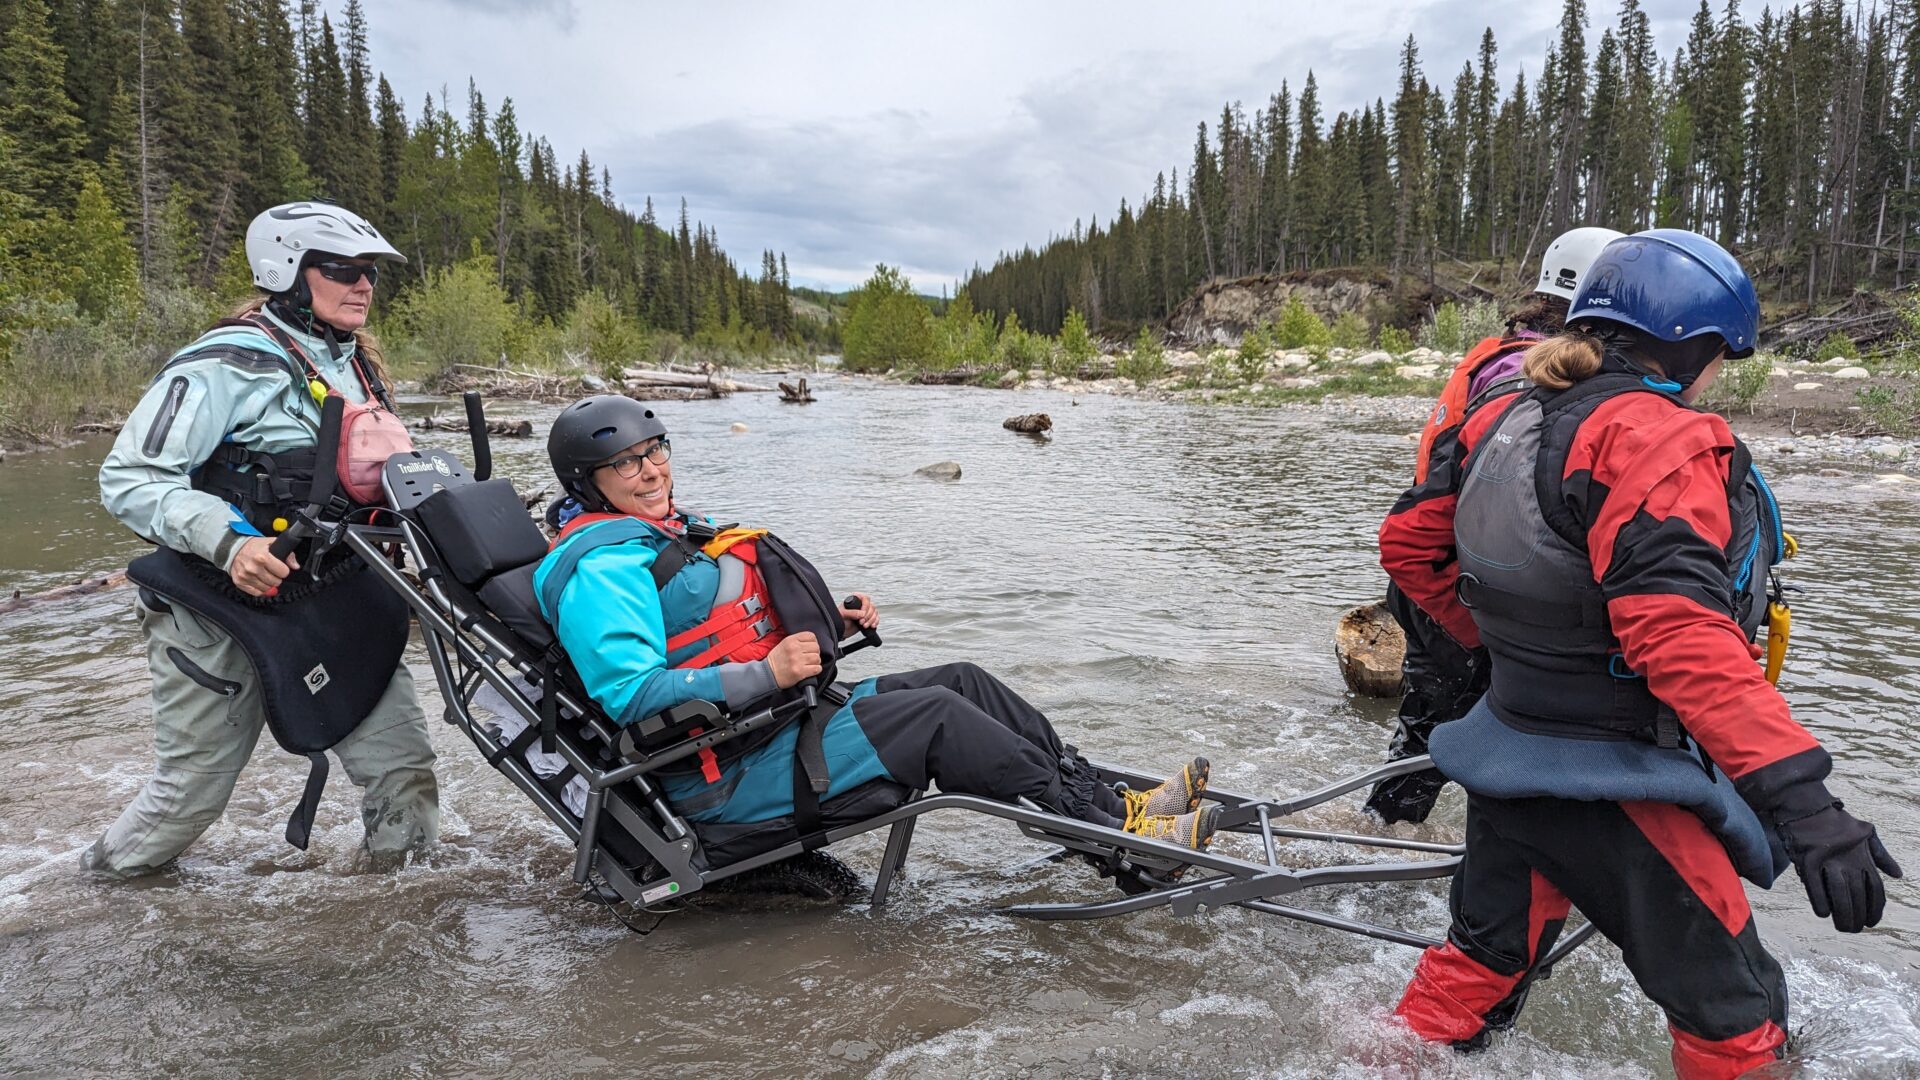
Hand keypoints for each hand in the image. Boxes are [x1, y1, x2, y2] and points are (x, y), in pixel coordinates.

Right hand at [230, 536, 298, 596]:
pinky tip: (259, 581)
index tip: (280, 567)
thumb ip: (288, 554)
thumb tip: (296, 566)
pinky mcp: (239, 582)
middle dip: (277, 577)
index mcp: (262, 557)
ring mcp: (245, 576)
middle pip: (276, 582)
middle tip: (272, 571)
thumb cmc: (254, 546)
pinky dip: (260, 589)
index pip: (283, 572)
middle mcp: (253, 568)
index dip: (284, 570)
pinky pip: (256, 593)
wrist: (233, 548)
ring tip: (265, 575)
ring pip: (267, 589)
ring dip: (268, 584)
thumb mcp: (272, 543)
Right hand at [768, 631, 822, 688]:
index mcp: (791, 640)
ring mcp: (797, 660)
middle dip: (814, 653)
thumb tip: (813, 642)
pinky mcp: (800, 672)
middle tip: (809, 657)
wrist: (768, 674)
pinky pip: (817, 668)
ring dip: (815, 662)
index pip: (811, 636)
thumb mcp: (784, 644)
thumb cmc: (777, 660)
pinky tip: (810, 670)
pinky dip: (816, 670)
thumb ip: (797, 641)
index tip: (810, 648)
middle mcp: (794, 649)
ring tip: (808, 664)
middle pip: (816, 647)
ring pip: (817, 658)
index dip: (813, 642)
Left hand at [841, 592, 878, 636]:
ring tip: (864, 626)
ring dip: (871, 620)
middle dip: (868, 616)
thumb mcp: (843, 615)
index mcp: (854, 599)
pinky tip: (872, 626)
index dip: (865, 606)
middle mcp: (861, 604)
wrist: (840, 631)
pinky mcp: (868, 619)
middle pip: (871, 606)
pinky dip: (875, 622)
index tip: (862, 614)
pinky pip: (876, 618)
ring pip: (874, 613)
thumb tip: (862, 614)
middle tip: (861, 622)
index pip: (865, 598)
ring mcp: (865, 612)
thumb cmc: (838, 620)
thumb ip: (851, 613)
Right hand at [1777, 799, 1902, 932]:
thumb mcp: (1867, 834)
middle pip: (1858, 897)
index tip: (1871, 923)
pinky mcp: (1806, 862)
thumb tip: (1898, 875)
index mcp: (1863, 857)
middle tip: (1853, 930)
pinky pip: (1815, 888)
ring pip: (1839, 896)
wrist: (1806, 806)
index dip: (1875, 910)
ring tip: (1841, 927)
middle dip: (1858, 918)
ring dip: (1842, 915)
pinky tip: (1823, 914)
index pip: (1876, 890)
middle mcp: (1848, 861)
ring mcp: (1827, 862)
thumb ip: (1881, 856)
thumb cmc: (1836, 822)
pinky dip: (1820, 903)